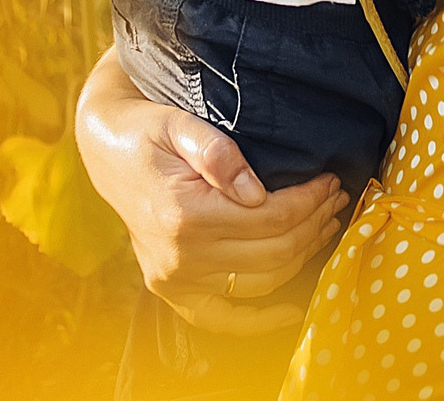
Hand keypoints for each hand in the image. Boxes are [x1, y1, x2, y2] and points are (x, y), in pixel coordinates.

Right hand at [75, 51, 348, 331]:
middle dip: (313, 224)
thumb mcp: (179, 124)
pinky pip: (221, 317)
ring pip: (260, 282)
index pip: (270, 218)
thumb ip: (217, 153)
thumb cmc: (148, 130)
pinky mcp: (171, 289)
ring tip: (324, 224)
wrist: (108, 151)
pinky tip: (291, 309)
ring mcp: (174, 279)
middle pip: (272, 252)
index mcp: (184, 215)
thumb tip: (256, 192)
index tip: (329, 180)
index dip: (308, 200)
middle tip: (336, 197)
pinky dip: (258, 319)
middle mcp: (179, 257)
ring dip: (300, 256)